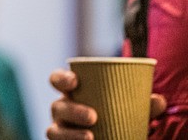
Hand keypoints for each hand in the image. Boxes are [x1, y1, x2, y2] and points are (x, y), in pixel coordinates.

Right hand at [45, 69, 167, 139]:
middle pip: (57, 107)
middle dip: (72, 110)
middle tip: (93, 116)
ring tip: (91, 137)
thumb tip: (158, 100)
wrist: (114, 136)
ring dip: (71, 134)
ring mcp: (61, 130)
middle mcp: (62, 110)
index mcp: (73, 93)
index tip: (75, 81)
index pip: (57, 80)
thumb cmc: (117, 117)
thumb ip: (142, 105)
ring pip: (54, 130)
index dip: (61, 79)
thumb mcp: (128, 109)